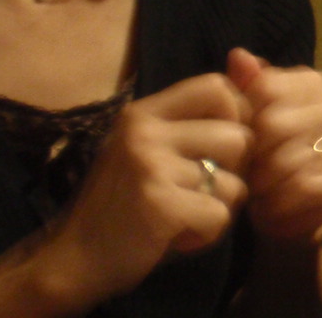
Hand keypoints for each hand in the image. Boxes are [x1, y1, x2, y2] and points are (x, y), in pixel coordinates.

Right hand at [33, 73, 251, 306]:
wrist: (70, 261)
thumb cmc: (121, 204)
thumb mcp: (151, 149)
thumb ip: (194, 115)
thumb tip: (250, 59)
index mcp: (143, 113)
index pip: (217, 87)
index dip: (238, 117)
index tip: (223, 150)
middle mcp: (145, 131)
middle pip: (239, 136)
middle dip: (235, 172)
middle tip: (203, 192)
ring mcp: (150, 167)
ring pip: (235, 182)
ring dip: (220, 207)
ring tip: (187, 215)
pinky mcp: (160, 205)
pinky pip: (220, 215)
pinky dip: (207, 233)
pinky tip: (178, 237)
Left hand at [226, 48, 321, 244]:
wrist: (291, 213)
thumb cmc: (266, 159)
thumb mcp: (250, 121)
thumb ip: (246, 88)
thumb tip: (237, 54)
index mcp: (316, 84)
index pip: (267, 89)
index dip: (242, 119)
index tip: (234, 141)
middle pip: (275, 125)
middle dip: (251, 155)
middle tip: (241, 173)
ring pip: (288, 160)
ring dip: (262, 183)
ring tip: (254, 192)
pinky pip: (305, 187)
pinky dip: (280, 201)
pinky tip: (271, 206)